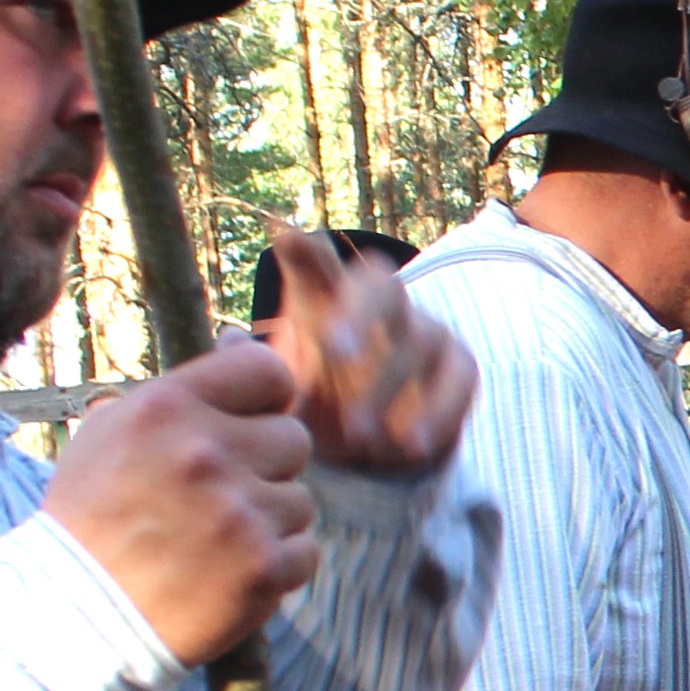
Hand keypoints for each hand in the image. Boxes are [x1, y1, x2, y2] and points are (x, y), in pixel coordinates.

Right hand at [49, 344, 317, 663]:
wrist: (73, 620)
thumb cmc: (91, 521)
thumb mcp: (109, 436)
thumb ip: (178, 391)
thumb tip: (238, 339)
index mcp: (167, 409)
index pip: (265, 370)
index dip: (265, 398)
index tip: (250, 423)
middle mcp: (207, 453)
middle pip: (293, 437)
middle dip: (265, 465)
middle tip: (219, 496)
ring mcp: (240, 513)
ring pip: (300, 499)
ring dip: (269, 520)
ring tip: (214, 541)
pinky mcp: (264, 569)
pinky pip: (306, 551)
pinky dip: (277, 565)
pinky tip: (229, 573)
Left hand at [254, 222, 476, 472]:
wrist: (366, 450)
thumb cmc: (314, 404)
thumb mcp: (278, 388)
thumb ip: (252, 363)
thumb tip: (228, 338)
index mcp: (331, 298)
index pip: (318, 263)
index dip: (305, 252)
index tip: (285, 240)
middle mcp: (385, 302)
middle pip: (380, 288)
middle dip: (359, 315)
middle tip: (333, 352)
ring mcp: (428, 331)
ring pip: (419, 341)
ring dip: (388, 387)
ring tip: (358, 435)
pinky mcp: (461, 367)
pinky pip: (458, 380)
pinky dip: (436, 412)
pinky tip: (410, 445)